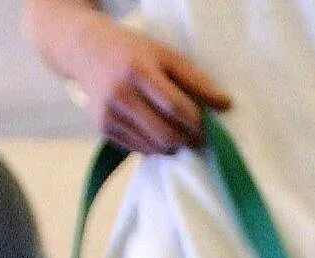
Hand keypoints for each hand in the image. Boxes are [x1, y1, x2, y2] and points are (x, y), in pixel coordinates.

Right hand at [28, 2, 228, 154]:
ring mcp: (108, 115)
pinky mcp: (103, 129)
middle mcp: (119, 94)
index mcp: (137, 70)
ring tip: (180, 133)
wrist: (88, 52)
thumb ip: (196, 79)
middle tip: (200, 137)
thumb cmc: (134, 52)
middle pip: (165, 133)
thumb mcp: (166, 55)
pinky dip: (156, 147)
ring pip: (153, 147)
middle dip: (188, 140)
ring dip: (173, 146)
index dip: (197, 122)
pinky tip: (159, 133)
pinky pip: (139, 149)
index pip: (175, 107)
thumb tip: (226, 104)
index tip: (211, 127)